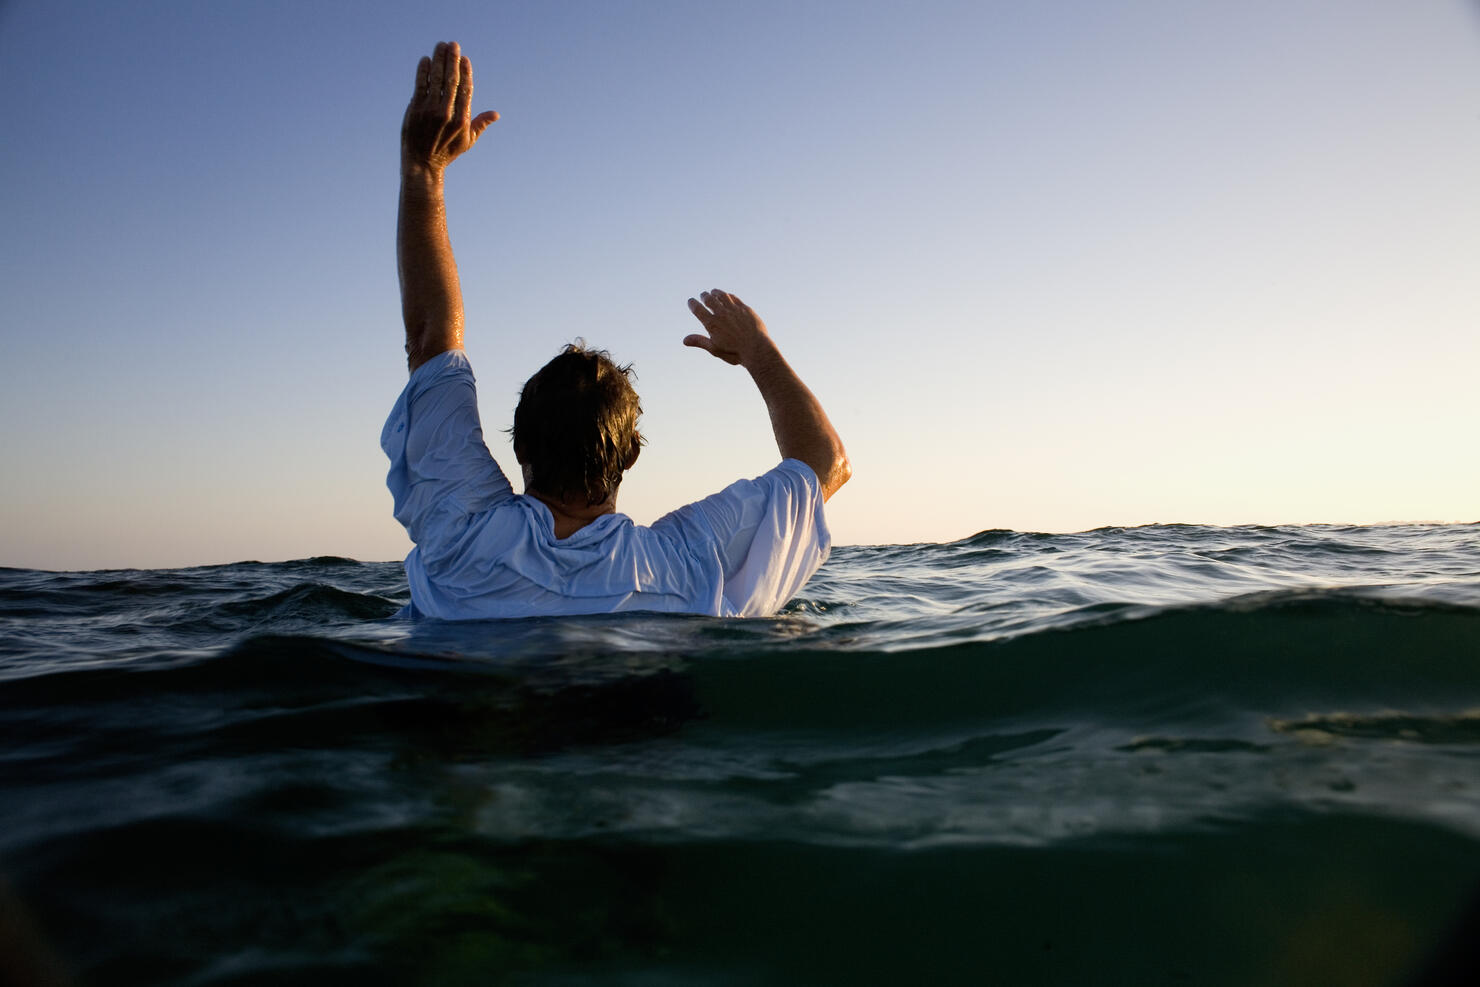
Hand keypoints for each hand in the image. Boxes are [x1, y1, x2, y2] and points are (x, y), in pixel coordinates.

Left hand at [401, 42, 498, 172]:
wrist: (422, 164)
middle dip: (452, 60)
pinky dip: (423, 71)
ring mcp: (430, 110)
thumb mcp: (467, 141)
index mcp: (462, 120)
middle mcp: (447, 113)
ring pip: (436, 79)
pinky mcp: (415, 109)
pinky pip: (420, 85)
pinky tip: (426, 60)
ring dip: (438, 59)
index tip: (464, 58)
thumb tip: (496, 114)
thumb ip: (480, 124)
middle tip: (453, 44)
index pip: (465, 90)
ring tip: (440, 46)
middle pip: (452, 80)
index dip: (465, 72)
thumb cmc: (446, 152)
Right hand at [684, 290, 771, 366]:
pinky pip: (734, 298)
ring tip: (713, 292)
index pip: (698, 309)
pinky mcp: (745, 309)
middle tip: (703, 295)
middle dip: (704, 296)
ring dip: (716, 292)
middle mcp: (722, 314)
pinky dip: (728, 296)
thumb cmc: (735, 353)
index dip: (692, 304)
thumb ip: (700, 342)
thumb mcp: (715, 349)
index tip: (691, 301)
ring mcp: (734, 310)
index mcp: (712, 324)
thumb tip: (684, 340)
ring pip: (722, 296)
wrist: (757, 349)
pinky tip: (727, 296)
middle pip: (709, 299)